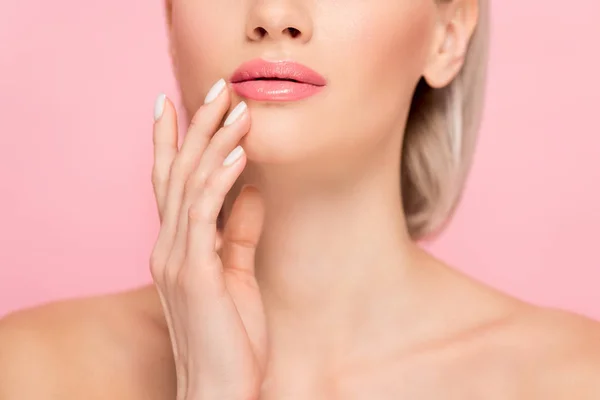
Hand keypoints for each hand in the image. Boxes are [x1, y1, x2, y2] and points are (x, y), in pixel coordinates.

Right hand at [149, 82, 266, 399]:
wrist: (222, 388)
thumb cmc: (231, 337)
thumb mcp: (238, 273)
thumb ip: (239, 231)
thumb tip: (250, 189)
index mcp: (177, 246)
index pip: (171, 181)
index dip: (174, 141)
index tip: (180, 103)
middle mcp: (168, 246)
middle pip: (179, 172)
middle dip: (197, 126)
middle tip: (218, 86)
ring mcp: (177, 258)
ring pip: (190, 185)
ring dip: (214, 143)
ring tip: (237, 108)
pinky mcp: (195, 273)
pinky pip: (204, 215)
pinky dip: (219, 181)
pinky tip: (237, 155)